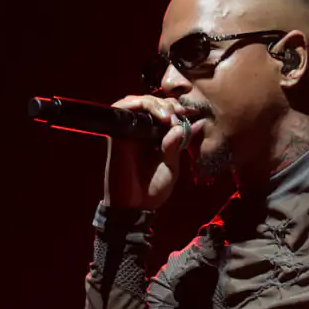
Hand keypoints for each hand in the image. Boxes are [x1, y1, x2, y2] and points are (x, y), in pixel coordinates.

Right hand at [102, 95, 195, 210]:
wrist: (136, 206)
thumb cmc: (153, 189)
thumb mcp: (172, 166)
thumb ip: (177, 145)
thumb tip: (192, 125)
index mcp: (154, 137)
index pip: (163, 110)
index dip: (174, 107)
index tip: (186, 115)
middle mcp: (140, 131)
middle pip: (150, 102)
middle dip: (166, 103)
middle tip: (176, 113)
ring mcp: (127, 132)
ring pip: (136, 102)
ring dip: (153, 103)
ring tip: (167, 115)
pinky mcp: (117, 134)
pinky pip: (121, 110)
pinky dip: (134, 104)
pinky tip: (151, 111)